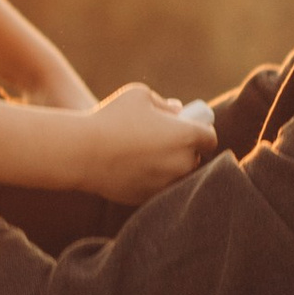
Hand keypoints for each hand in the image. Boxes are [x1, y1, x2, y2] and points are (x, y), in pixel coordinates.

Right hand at [80, 84, 219, 204]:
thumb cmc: (112, 118)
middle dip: (184, 149)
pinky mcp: (148, 199)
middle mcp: (182, 164)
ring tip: (145, 153)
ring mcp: (166, 185)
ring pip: (176, 176)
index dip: (200, 131)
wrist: (83, 153)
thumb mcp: (140, 95)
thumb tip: (176, 111)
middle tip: (164, 139)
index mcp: (187, 136)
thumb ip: (164, 103)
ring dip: (169, 166)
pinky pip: (157, 188)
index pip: (210, 138)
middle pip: (195, 159)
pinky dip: (151, 179)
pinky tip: (132, 166)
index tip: (188, 127)